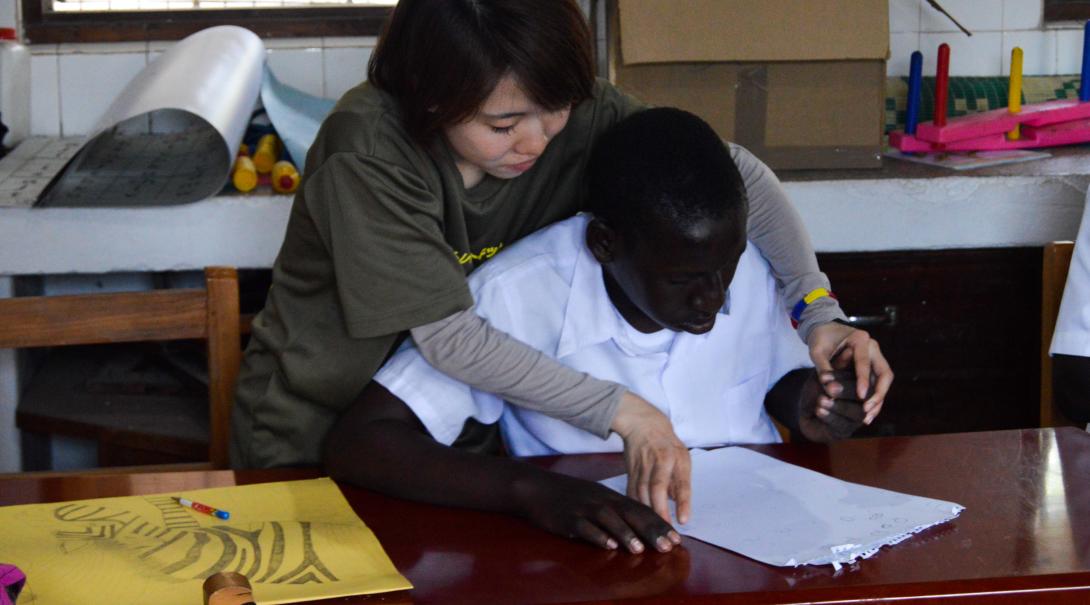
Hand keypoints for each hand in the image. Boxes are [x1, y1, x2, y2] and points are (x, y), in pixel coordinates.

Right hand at [512, 469, 680, 553]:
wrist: (535, 488)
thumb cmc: (568, 496)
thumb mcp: (594, 498)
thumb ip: (614, 511)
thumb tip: (638, 530)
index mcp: (609, 496)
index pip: (640, 509)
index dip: (659, 524)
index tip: (677, 538)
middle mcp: (600, 500)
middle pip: (630, 514)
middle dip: (651, 530)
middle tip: (669, 545)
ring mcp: (583, 508)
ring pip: (609, 520)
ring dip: (626, 534)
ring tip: (640, 549)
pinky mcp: (567, 518)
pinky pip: (584, 527)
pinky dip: (597, 536)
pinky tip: (608, 545)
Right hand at [610, 392, 691, 524]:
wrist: (642, 424)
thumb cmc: (667, 443)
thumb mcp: (681, 457)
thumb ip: (679, 482)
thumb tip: (680, 507)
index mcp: (676, 457)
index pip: (680, 482)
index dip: (682, 502)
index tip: (683, 520)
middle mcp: (659, 461)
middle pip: (656, 489)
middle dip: (660, 511)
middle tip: (665, 533)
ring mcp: (642, 465)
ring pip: (641, 492)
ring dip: (646, 512)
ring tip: (653, 531)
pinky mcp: (629, 470)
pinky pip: (631, 491)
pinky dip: (635, 506)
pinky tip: (637, 519)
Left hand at [798, 370, 866, 441]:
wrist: (804, 412)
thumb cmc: (816, 389)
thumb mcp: (823, 376)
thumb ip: (835, 367)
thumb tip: (848, 353)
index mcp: (863, 384)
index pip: (860, 379)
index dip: (842, 376)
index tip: (826, 375)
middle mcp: (867, 402)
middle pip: (865, 396)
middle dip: (846, 391)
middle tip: (829, 388)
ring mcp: (858, 418)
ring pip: (857, 412)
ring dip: (838, 405)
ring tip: (821, 400)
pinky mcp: (847, 431)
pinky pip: (844, 425)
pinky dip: (830, 416)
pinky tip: (818, 410)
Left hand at [807, 321, 892, 425]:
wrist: (826, 329)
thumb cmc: (821, 339)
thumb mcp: (817, 351)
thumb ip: (823, 367)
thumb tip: (828, 387)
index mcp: (860, 340)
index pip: (865, 363)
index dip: (863, 380)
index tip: (860, 397)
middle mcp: (873, 348)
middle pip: (885, 373)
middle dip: (878, 393)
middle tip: (866, 410)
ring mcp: (876, 357)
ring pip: (884, 380)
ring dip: (879, 399)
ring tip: (868, 417)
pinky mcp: (874, 366)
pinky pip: (878, 383)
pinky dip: (875, 397)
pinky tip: (867, 414)